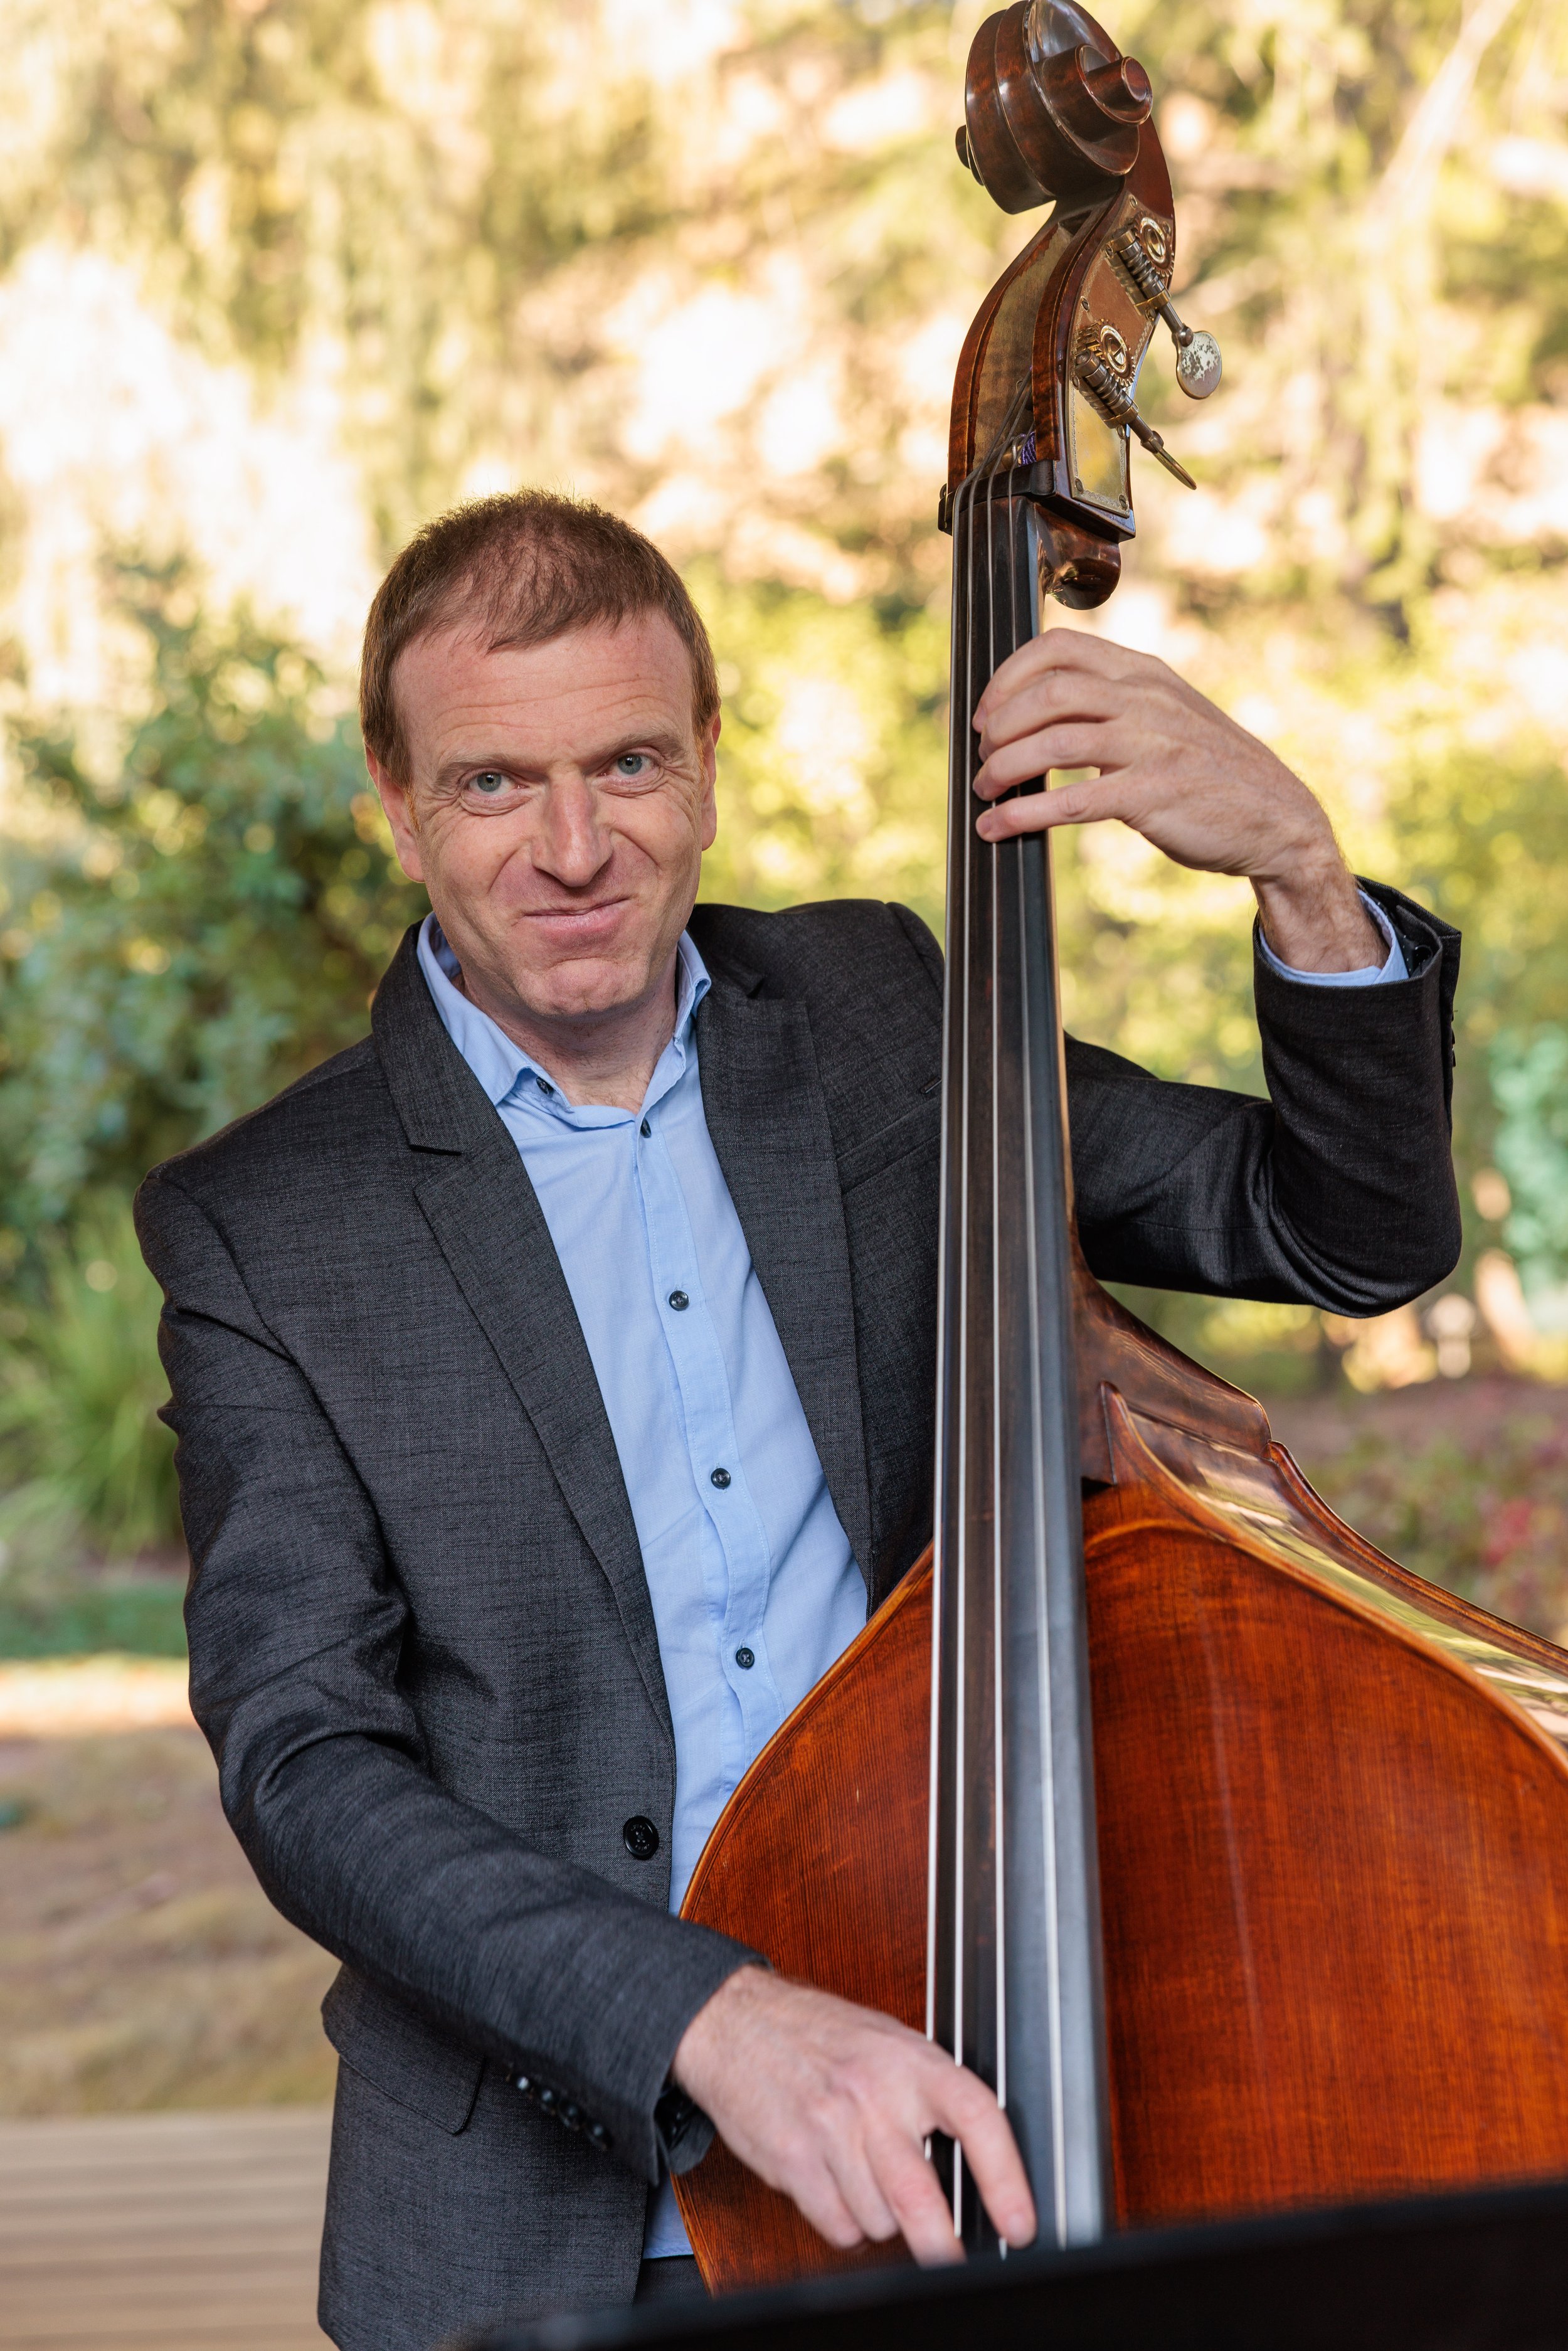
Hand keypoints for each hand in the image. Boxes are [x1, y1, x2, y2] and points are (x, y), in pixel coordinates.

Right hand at [671, 1966, 1035, 2264]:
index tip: (1020, 2222)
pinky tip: (836, 2187)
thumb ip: (928, 2095)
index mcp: (909, 2060)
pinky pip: (837, 2228)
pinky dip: (844, 2224)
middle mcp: (872, 2094)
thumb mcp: (888, 2043)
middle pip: (920, 2197)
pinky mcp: (791, 2160)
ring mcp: (829, 2129)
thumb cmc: (817, 2033)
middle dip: (942, 2248)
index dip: (1006, 2178)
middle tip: (952, 2259)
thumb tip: (975, 2163)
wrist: (734, 2020)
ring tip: (865, 2177)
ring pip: (878, 2221)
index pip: (977, 2117)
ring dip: (881, 2220)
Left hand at [971, 630, 1383, 973]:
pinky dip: (1023, 814)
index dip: (1009, 676)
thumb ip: (1117, 702)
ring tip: (984, 788)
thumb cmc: (1210, 772)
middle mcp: (1146, 699)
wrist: (1277, 819)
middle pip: (1048, 692)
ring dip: (1004, 766)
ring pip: (1052, 741)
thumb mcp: (1168, 715)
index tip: (986, 710)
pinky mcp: (1152, 794)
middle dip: (999, 724)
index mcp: (1145, 672)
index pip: (1059, 647)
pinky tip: (997, 826)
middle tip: (981, 754)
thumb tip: (1043, 709)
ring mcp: (1151, 745)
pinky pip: (1071, 801)